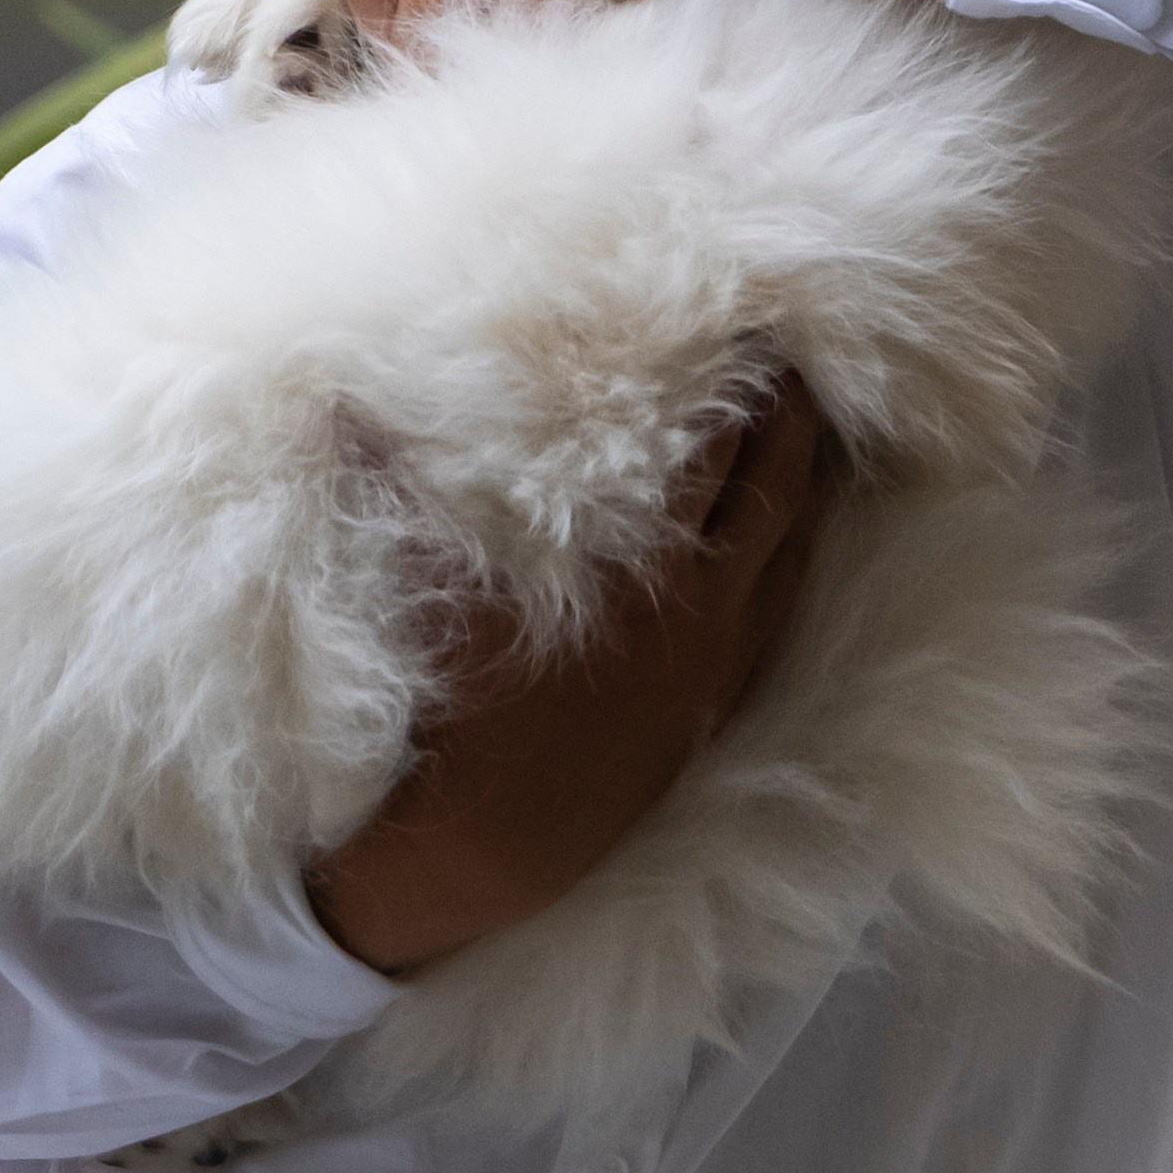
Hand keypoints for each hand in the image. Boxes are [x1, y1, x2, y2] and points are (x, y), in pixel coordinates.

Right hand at [303, 373, 828, 975]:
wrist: (488, 841)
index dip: (732, 382)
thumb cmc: (457, 701)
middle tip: (797, 356)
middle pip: (769, 485)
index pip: (713, 445)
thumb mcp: (433, 578)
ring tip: (813, 422)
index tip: (740, 330)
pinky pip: (783, 609)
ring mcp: (718, 656)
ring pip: (791, 546)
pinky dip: (798, 554)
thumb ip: (408, 479)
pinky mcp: (717, 700)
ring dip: (803, 479)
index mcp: (641, 560)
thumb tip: (359, 402)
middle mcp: (700, 602)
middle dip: (785, 417)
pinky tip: (802, 530)